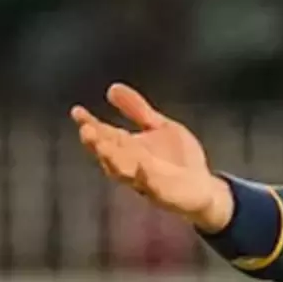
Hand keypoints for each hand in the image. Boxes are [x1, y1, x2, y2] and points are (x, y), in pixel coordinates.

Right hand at [71, 84, 233, 231]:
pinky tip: (144, 167)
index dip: (89, 123)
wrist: (204, 188)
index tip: (77, 111)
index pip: (104, 134)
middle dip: (96, 143)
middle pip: (108, 154)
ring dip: (112, 160)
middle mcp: (131, 164)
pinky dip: (146, 178)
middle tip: (86, 130)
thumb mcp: (161, 127)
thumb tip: (112, 88)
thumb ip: (138, 109)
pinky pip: (152, 187)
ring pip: (123, 171)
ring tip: (103, 146)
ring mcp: (145, 180)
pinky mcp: (164, 193)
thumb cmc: (178, 158)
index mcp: (128, 147)